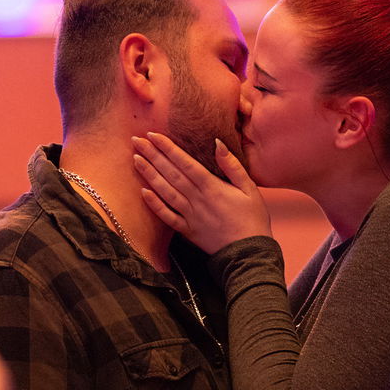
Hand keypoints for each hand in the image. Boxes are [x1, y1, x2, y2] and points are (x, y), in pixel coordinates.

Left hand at [133, 132, 270, 252]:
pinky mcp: (187, 231)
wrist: (249, 253)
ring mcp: (190, 216)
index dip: (168, 148)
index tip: (153, 135)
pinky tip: (143, 192)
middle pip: (171, 174)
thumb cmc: (253, 219)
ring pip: (166, 192)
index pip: (185, 163)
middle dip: (153, 155)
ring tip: (136, 159)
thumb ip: (232, 165)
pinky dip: (154, 205)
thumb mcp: (250, 188)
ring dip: (149, 175)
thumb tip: (217, 143)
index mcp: (213, 187)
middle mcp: (198, 200)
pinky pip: (167, 217)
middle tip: (136, 140)